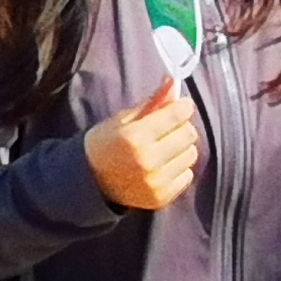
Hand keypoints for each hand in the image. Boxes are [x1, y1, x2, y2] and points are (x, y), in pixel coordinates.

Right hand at [82, 80, 201, 211]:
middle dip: (182, 126)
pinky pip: (187, 175)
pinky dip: (179, 168)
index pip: (177, 115)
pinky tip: (163, 165)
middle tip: (170, 127)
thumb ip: (152, 102)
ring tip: (165, 147)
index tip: (182, 105)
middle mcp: (147, 161)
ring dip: (181, 147)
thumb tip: (174, 82)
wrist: (90, 180)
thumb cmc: (105, 143)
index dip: (183, 106)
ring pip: (190, 155)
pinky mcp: (161, 198)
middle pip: (188, 135)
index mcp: (135, 137)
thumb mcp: (123, 119)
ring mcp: (155, 182)